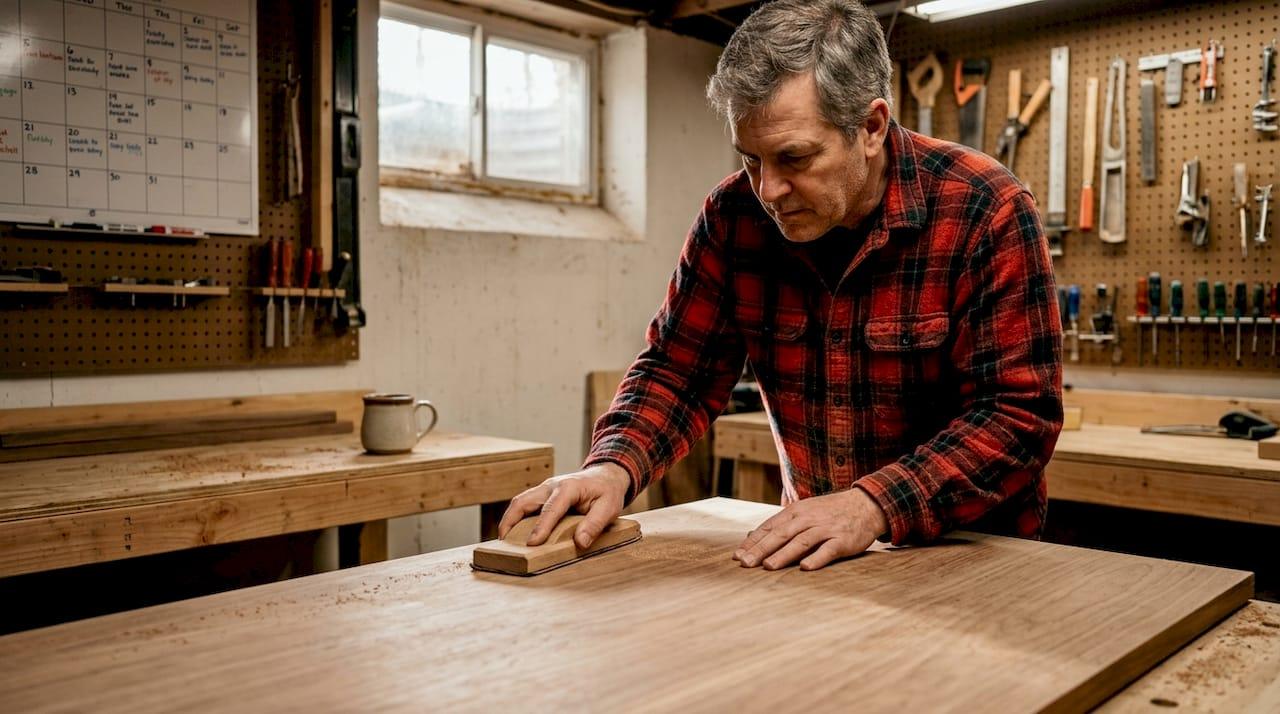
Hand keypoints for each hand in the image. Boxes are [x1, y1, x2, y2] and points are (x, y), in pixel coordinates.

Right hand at [497, 462, 631, 548]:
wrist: (605, 476)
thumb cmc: (607, 492)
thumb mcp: (609, 508)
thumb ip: (595, 524)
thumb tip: (580, 542)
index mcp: (568, 487)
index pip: (551, 508)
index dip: (540, 527)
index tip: (532, 544)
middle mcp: (551, 485)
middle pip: (524, 501)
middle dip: (510, 521)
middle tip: (504, 542)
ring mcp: (544, 488)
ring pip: (520, 501)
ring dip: (509, 519)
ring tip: (503, 540)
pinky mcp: (541, 494)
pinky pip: (524, 504)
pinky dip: (515, 517)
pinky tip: (513, 533)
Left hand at [733, 488, 888, 570]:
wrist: (865, 505)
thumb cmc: (829, 512)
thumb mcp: (803, 511)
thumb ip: (779, 524)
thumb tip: (749, 535)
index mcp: (795, 512)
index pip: (769, 527)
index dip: (753, 542)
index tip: (737, 556)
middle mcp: (808, 519)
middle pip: (780, 535)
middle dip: (761, 549)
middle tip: (745, 563)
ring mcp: (825, 529)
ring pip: (801, 542)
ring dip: (784, 555)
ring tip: (768, 567)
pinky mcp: (843, 540)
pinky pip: (828, 550)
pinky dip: (817, 559)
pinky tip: (806, 568)